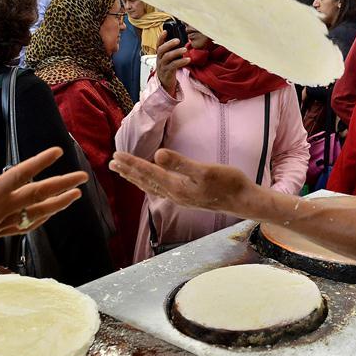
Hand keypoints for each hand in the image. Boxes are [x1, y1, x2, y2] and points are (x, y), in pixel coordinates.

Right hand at [0, 147, 85, 264]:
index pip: (21, 175)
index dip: (40, 162)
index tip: (57, 151)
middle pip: (38, 195)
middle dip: (62, 184)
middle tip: (83, 176)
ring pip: (37, 213)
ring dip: (58, 203)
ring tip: (75, 195)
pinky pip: (25, 227)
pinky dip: (40, 219)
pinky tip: (47, 215)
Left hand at [110, 150, 250, 213]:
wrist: (243, 201)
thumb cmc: (228, 183)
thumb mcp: (205, 170)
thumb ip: (180, 163)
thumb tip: (156, 155)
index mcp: (176, 187)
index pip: (148, 172)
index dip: (131, 163)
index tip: (116, 155)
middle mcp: (174, 194)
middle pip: (145, 181)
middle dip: (128, 171)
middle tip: (111, 162)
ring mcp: (181, 197)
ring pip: (152, 187)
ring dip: (137, 178)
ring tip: (124, 172)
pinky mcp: (188, 197)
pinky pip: (161, 190)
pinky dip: (150, 184)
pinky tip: (151, 183)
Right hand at [155, 30, 188, 96]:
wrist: (165, 83)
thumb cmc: (169, 68)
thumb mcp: (168, 59)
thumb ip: (172, 51)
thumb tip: (181, 42)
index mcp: (160, 55)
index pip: (158, 44)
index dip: (161, 38)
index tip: (165, 31)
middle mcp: (160, 59)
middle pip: (161, 50)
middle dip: (169, 44)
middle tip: (178, 40)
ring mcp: (163, 66)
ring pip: (167, 57)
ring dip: (176, 52)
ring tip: (185, 49)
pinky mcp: (167, 72)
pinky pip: (173, 66)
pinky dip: (181, 62)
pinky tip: (188, 60)